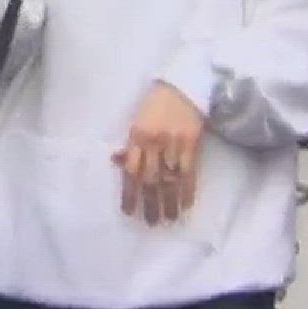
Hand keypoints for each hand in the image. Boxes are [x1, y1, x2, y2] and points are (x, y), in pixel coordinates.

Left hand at [111, 82, 204, 224]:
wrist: (182, 86)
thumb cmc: (155, 104)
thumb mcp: (137, 121)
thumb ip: (130, 144)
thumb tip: (116, 162)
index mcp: (136, 136)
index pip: (131, 171)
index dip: (129, 193)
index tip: (129, 212)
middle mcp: (153, 142)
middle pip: (150, 179)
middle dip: (150, 203)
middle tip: (151, 222)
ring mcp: (173, 143)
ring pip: (170, 178)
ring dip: (170, 201)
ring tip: (169, 219)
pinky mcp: (191, 143)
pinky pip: (189, 171)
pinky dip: (187, 189)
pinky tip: (185, 203)